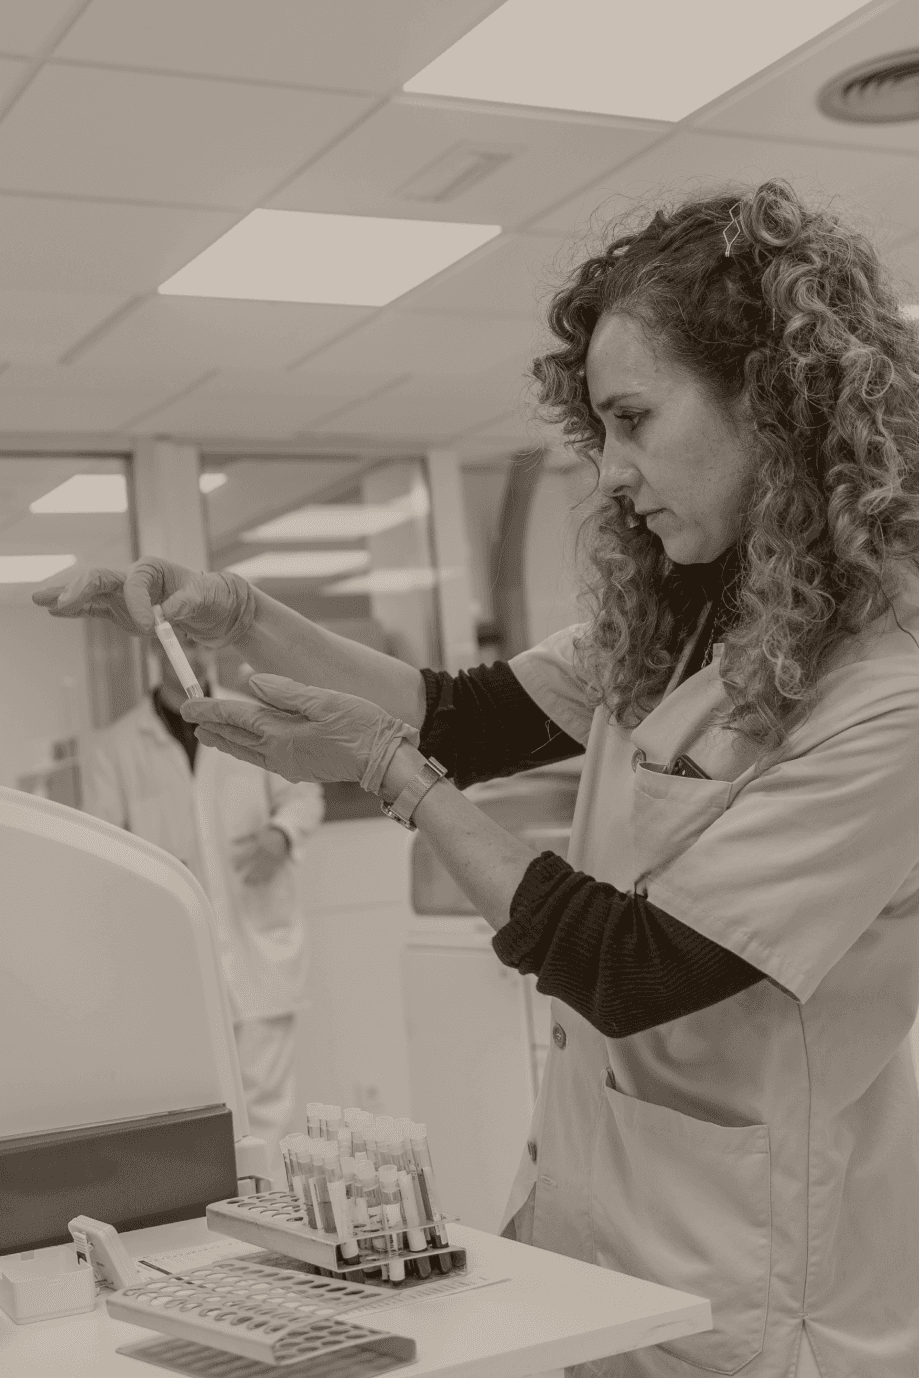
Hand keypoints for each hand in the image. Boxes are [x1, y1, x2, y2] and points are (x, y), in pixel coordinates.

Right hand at [31, 556, 256, 645]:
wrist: (215, 610)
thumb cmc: (212, 597)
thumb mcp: (207, 596)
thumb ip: (188, 601)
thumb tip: (167, 612)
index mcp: (152, 568)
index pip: (134, 582)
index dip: (137, 604)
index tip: (151, 627)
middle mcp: (133, 578)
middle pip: (99, 579)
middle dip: (79, 589)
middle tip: (62, 602)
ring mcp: (123, 595)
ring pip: (90, 593)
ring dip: (67, 597)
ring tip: (41, 600)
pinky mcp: (121, 612)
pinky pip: (95, 610)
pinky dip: (76, 611)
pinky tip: (55, 611)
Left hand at [181, 674, 419, 792]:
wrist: (384, 760)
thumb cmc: (361, 727)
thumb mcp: (323, 700)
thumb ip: (285, 692)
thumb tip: (251, 682)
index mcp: (282, 733)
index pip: (237, 717)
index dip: (211, 708)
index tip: (189, 704)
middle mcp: (280, 752)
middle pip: (237, 737)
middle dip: (213, 726)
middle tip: (191, 718)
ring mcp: (290, 764)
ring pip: (248, 751)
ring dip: (227, 741)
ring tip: (210, 735)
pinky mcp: (302, 769)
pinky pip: (263, 758)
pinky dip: (247, 749)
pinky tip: (249, 746)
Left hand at [232, 826, 289, 884]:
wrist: (284, 837)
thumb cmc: (267, 835)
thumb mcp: (255, 834)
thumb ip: (243, 838)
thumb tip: (230, 841)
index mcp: (259, 846)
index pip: (248, 856)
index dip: (240, 862)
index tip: (234, 868)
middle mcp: (265, 855)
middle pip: (255, 866)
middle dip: (248, 873)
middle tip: (241, 879)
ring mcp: (271, 860)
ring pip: (263, 872)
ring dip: (254, 879)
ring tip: (246, 883)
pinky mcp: (276, 864)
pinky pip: (271, 873)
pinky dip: (265, 879)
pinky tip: (258, 884)